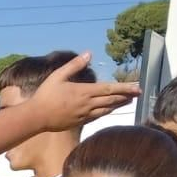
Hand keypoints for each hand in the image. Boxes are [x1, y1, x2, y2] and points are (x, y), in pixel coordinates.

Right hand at [25, 53, 139, 128]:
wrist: (36, 117)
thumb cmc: (45, 95)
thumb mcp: (58, 76)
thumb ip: (74, 65)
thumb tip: (88, 54)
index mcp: (84, 92)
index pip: (109, 89)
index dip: (125, 88)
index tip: (137, 86)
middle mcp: (87, 104)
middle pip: (112, 100)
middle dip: (127, 96)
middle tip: (139, 93)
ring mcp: (84, 115)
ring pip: (107, 109)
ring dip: (119, 105)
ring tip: (129, 100)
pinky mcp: (80, 122)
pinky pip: (97, 117)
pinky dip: (107, 112)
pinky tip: (111, 110)